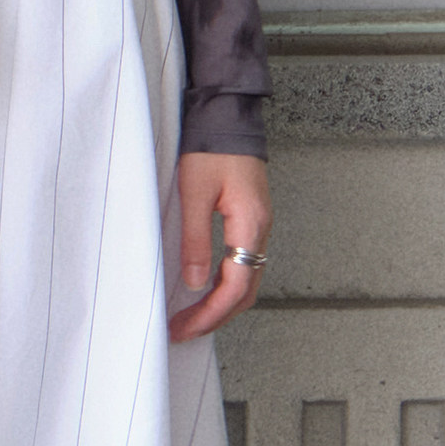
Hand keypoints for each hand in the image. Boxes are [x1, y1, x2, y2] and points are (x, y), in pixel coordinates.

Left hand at [167, 152, 271, 342]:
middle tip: (183, 330)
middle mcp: (261, 230)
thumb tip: (193, 282)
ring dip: (220, 303)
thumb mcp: (194, 192)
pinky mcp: (249, 219)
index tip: (184, 327)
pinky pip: (243, 263)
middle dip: (215, 316)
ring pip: (246, 279)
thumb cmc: (210, 147)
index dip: (210, 313)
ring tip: (191, 317)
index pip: (235, 287)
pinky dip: (224, 284)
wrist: (226, 115)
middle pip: (245, 291)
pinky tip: (205, 289)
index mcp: (250, 225)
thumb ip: (195, 239)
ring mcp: (258, 226)